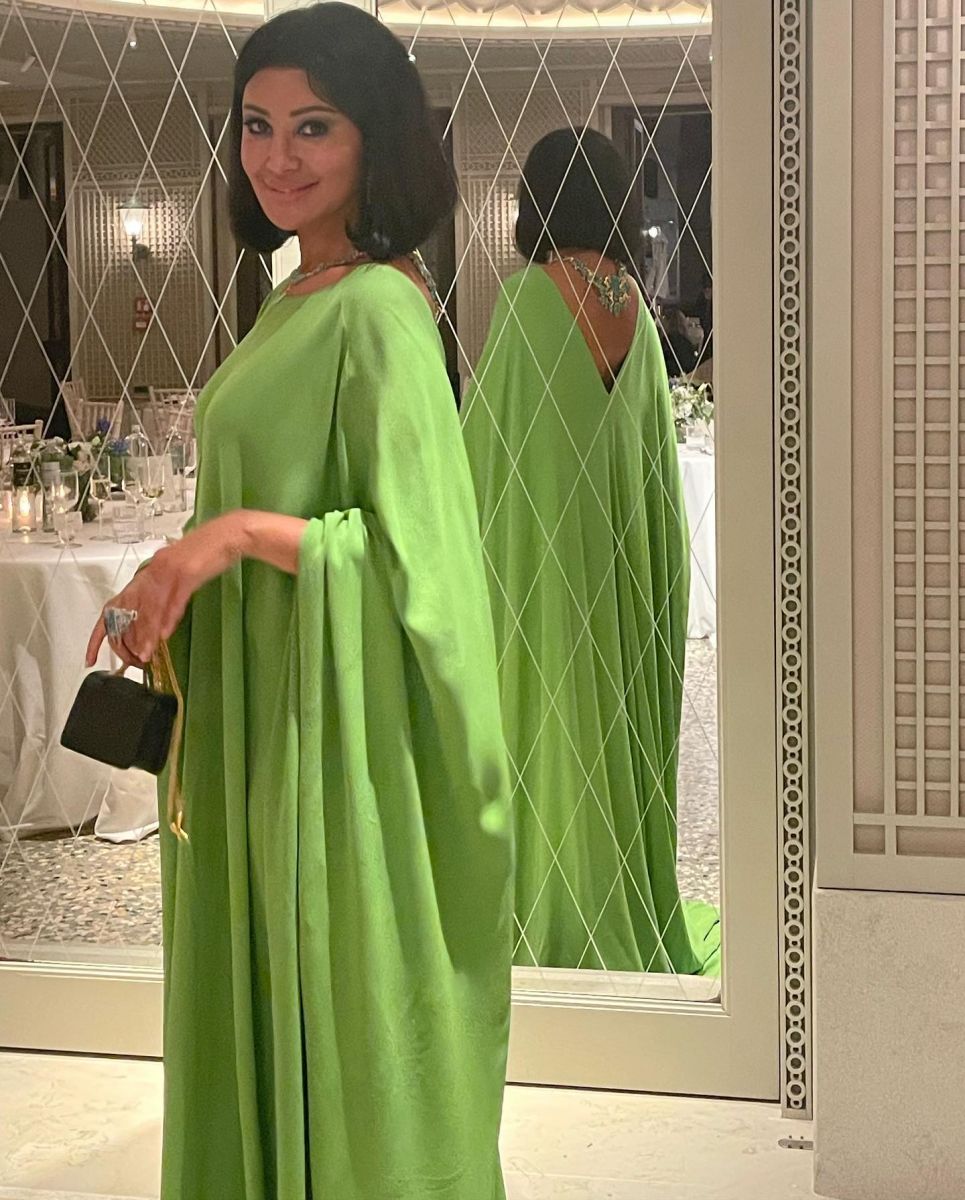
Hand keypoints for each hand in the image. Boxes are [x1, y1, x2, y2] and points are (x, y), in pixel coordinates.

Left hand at [85, 512, 244, 668]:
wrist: (230, 534)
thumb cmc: (210, 551)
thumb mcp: (181, 571)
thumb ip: (168, 590)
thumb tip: (161, 614)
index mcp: (151, 571)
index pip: (120, 603)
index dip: (103, 630)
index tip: (94, 653)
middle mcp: (155, 570)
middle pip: (135, 608)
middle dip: (131, 635)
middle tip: (133, 657)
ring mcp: (171, 570)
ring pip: (152, 607)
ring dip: (148, 632)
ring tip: (145, 652)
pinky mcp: (189, 572)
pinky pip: (175, 599)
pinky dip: (169, 618)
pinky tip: (165, 634)